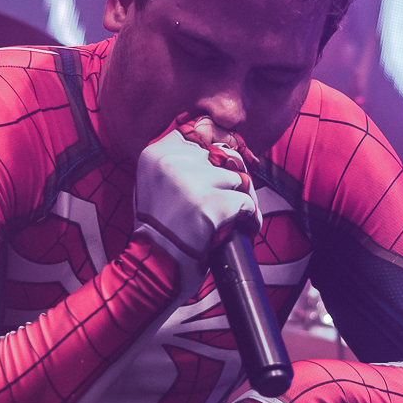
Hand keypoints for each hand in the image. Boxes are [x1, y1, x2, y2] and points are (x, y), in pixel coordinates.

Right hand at [133, 116, 259, 286]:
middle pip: (224, 155)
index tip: (223, 165)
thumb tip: (219, 143)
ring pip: (239, 179)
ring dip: (241, 199)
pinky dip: (248, 219)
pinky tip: (240, 230)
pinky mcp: (213, 206)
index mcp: (156, 153)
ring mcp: (193, 183)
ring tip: (232, 218)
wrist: (153, 270)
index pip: (200, 132)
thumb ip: (178, 160)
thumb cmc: (157, 229)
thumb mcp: (153, 184)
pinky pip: (247, 203)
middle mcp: (173, 162)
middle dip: (233, 177)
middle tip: (230, 197)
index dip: (218, 149)